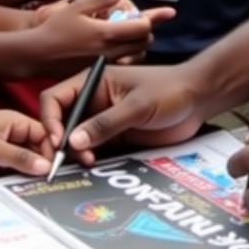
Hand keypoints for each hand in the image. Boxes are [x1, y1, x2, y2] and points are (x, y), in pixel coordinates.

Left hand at [0, 110, 51, 175]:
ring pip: (23, 153)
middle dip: (41, 159)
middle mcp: (10, 127)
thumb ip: (21, 158)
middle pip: (35, 143)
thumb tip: (46, 166)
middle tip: (46, 180)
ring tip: (34, 182)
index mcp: (14, 119)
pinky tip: (17, 180)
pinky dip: (15, 169)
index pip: (44, 133)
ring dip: (28, 166)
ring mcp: (0, 139)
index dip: (51, 150)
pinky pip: (10, 160)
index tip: (54, 170)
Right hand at [29, 0, 174, 75]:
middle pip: (144, 42)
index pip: (142, 27)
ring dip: (140, 44)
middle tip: (144, 22)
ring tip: (134, 34)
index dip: (153, 18)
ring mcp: (104, 63)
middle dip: (147, 31)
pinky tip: (120, 47)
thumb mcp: (76, 6)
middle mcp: (109, 51)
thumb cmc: (55, 27)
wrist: (37, 54)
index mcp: (106, 32)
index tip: (166, 12)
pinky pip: (123, 64)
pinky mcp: (99, 71)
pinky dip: (128, 55)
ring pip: (136, 55)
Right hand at [40, 64, 204, 165]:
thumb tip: (72, 142)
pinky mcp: (114, 136)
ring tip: (85, 163)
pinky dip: (87, 159)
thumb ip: (106, 123)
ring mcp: (103, 119)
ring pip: (74, 138)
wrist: (198, 99)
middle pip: (61, 121)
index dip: (50, 119)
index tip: (57, 140)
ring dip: (73, 153)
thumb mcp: (137, 105)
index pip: (56, 97)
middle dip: (57, 140)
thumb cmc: (170, 90)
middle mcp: (94, 100)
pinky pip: (92, 149)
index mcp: (94, 81)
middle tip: (60, 161)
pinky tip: (91, 166)